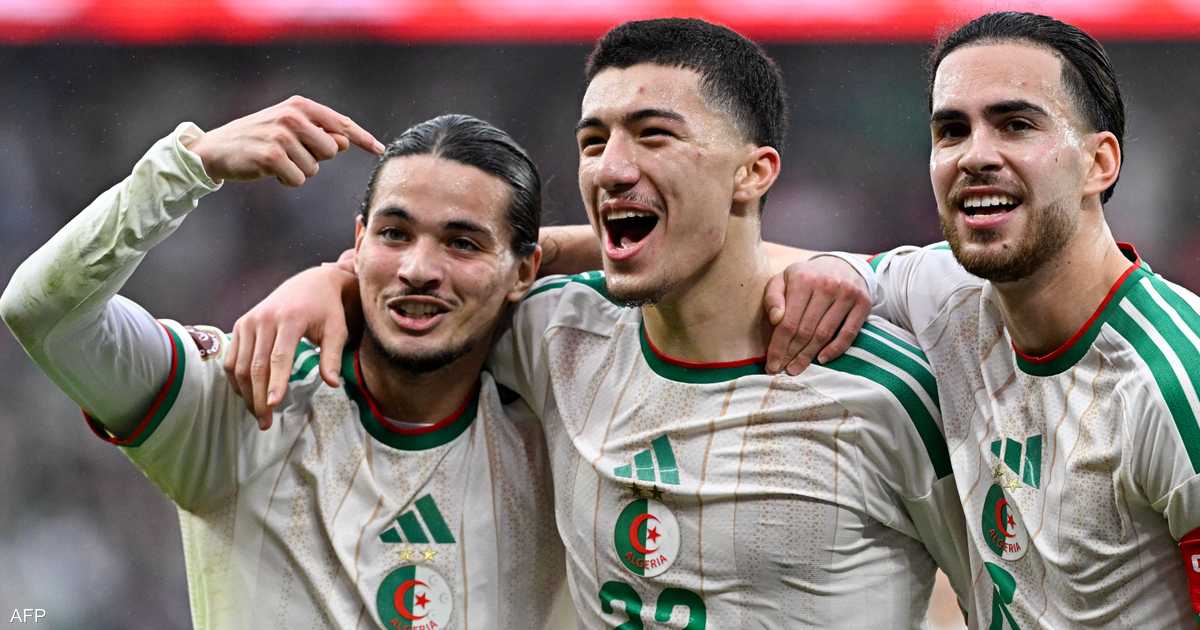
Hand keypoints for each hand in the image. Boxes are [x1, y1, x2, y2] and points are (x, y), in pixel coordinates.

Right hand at [187, 95, 384, 186]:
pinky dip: (287, 181)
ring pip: (315, 168)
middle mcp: (293, 116)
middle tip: (289, 153)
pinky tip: (268, 170)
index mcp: (300, 106)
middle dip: (315, 159)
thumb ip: (318, 134)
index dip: (362, 138)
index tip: (380, 149)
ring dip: (298, 171)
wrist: (214, 148)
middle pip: (332, 151)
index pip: (341, 123)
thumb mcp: (288, 129)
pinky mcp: (273, 156)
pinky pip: (299, 180)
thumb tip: (345, 143)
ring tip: (275, 160)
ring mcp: (282, 135)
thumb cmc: (257, 139)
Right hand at [225, 263, 358, 428]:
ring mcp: (248, 321)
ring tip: (258, 414)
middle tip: (266, 422)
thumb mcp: (337, 330)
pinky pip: (231, 358)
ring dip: (246, 393)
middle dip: (259, 397)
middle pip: (256, 366)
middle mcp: (264, 319)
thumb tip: (333, 384)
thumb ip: (332, 357)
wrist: (310, 283)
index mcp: (289, 319)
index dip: (275, 383)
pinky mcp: (240, 324)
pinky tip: (247, 395)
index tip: (273, 406)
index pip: (278, 357)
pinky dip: (235, 379)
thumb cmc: (327, 310)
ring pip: (239, 365)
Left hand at [763, 255, 870, 374]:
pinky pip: (848, 333)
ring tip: (797, 368)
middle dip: (792, 354)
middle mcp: (826, 285)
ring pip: (825, 334)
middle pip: (806, 330)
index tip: (771, 365)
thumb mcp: (783, 279)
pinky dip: (835, 349)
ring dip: (809, 355)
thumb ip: (773, 297)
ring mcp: (847, 294)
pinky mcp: (863, 303)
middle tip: (783, 370)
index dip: (778, 346)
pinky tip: (822, 359)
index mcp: (803, 279)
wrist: (841, 264)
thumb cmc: (806, 277)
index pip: (788, 322)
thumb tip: (774, 319)